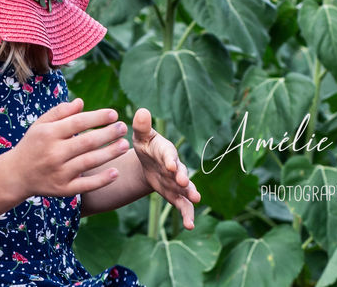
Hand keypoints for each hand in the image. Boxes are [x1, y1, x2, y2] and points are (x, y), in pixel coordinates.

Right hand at [5, 98, 129, 199]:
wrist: (16, 175)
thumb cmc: (32, 145)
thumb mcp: (40, 125)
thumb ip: (59, 112)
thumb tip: (81, 102)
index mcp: (48, 134)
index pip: (77, 123)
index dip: (97, 117)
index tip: (114, 114)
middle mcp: (53, 153)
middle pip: (86, 142)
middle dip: (108, 134)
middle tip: (124, 128)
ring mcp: (59, 172)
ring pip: (89, 162)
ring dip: (110, 153)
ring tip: (124, 145)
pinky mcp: (63, 189)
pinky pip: (86, 184)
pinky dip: (102, 179)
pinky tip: (116, 171)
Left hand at [132, 108, 200, 228]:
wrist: (149, 163)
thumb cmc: (146, 146)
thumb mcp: (141, 137)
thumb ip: (141, 127)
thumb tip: (142, 111)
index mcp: (165, 151)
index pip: (168, 155)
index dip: (169, 160)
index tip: (170, 165)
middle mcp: (175, 167)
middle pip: (181, 172)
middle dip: (182, 177)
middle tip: (183, 182)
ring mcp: (177, 182)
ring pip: (186, 189)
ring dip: (190, 194)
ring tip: (195, 200)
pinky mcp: (175, 195)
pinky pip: (183, 206)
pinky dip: (187, 215)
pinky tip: (189, 226)